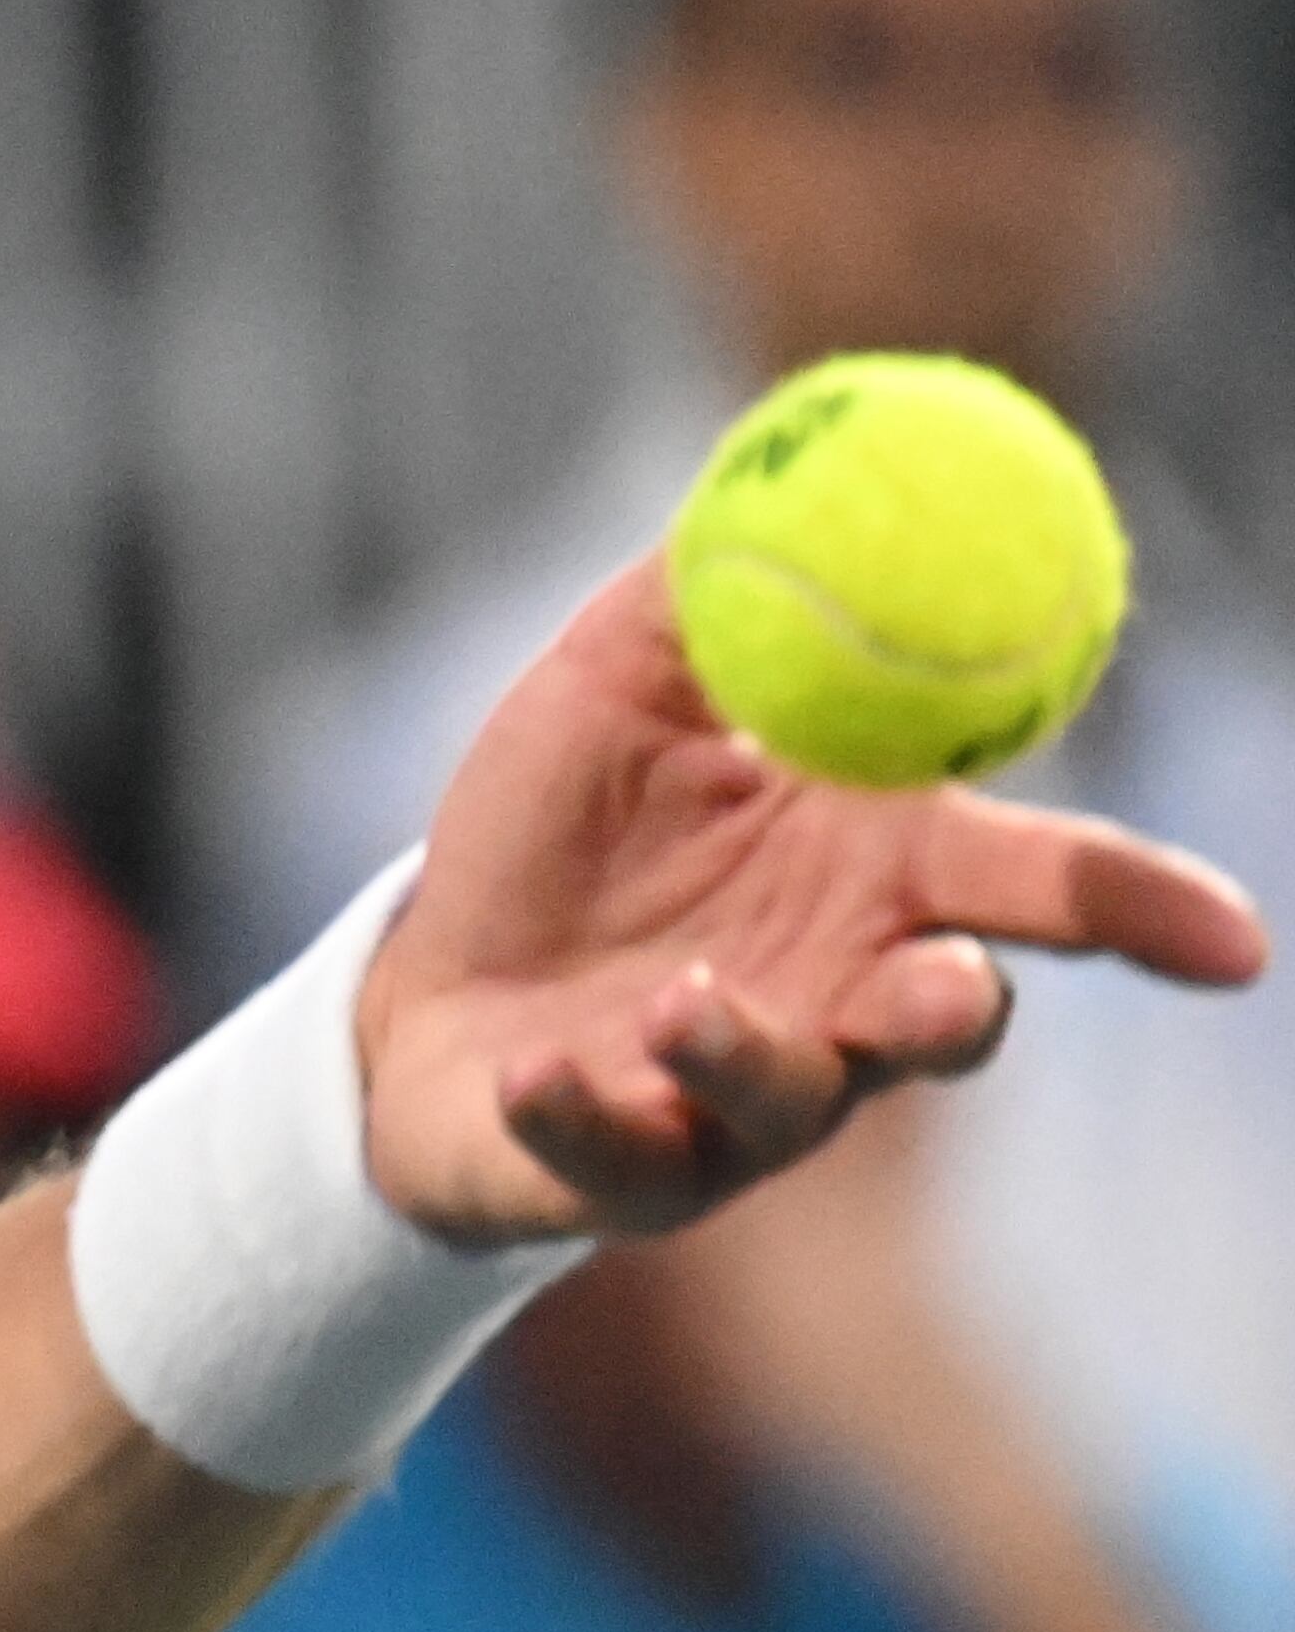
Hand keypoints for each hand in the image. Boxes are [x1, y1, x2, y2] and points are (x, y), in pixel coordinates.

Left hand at [358, 558, 1264, 1241]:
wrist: (417, 985)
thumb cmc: (546, 835)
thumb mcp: (610, 683)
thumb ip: (711, 589)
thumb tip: (798, 462)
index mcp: (868, 873)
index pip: (1032, 882)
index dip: (1140, 908)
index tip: (1231, 942)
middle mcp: (833, 997)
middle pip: (950, 1013)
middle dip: (959, 1005)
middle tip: (953, 982)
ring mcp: (733, 1099)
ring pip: (792, 1096)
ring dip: (742, 1048)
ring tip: (676, 1000)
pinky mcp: (621, 1169)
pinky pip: (620, 1152)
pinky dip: (582, 1110)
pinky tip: (541, 1071)